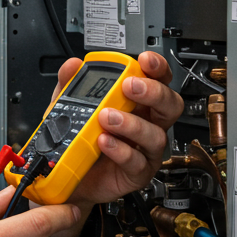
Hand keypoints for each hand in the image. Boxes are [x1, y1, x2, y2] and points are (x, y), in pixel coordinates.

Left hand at [61, 51, 183, 207]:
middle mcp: (146, 124)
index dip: (157, 68)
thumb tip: (72, 65)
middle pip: (169, 105)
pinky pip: (137, 162)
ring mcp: (144, 150)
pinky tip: (104, 142)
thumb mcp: (68, 107)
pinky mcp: (137, 173)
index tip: (145, 61)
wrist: (67, 176)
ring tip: (107, 118)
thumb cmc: (78, 140)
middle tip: (129, 87)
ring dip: (132, 123)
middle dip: (153, 92)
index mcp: (136, 103)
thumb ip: (70, 85)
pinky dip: (121, 150)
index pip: (157, 80)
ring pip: (156, 135)